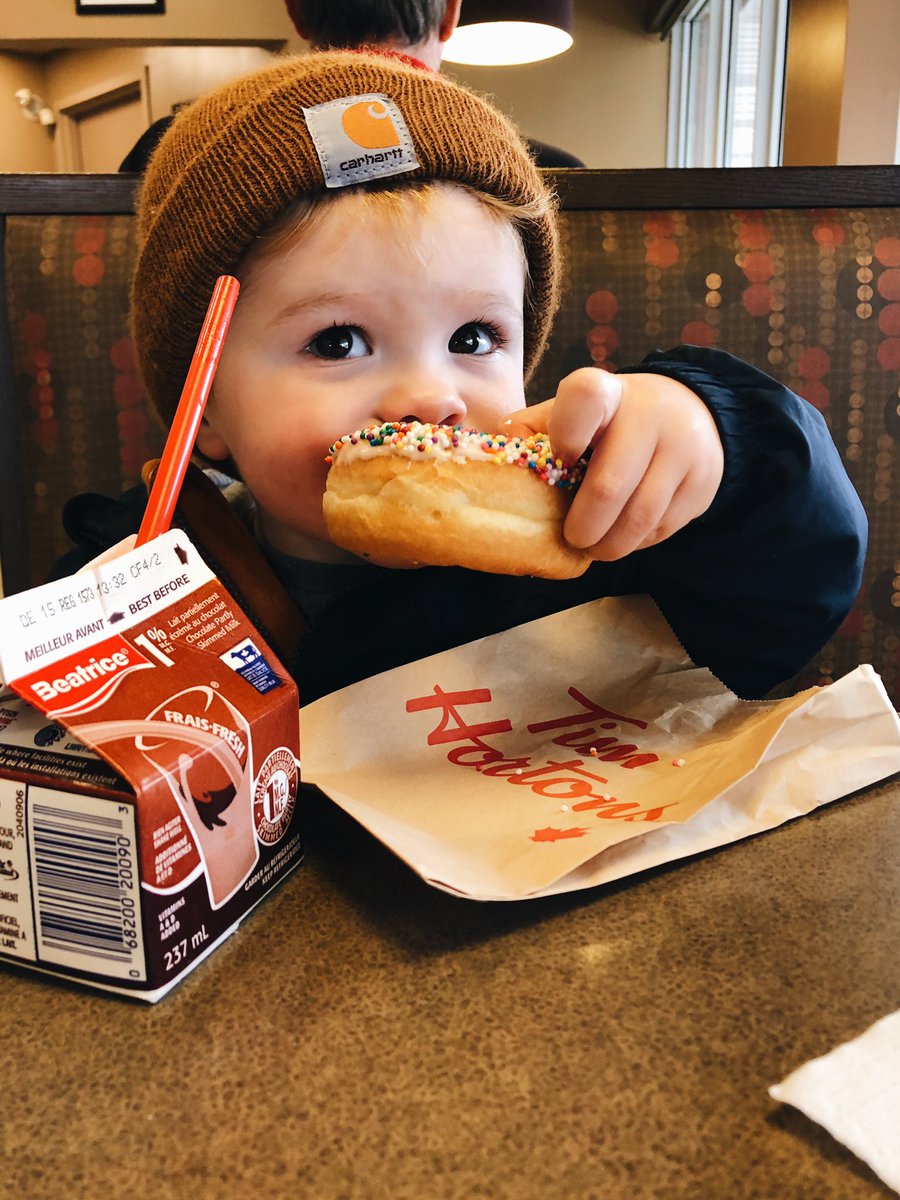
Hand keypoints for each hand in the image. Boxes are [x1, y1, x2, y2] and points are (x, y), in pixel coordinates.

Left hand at [504, 367, 723, 560]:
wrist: (689, 414)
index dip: (565, 434)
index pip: (584, 397)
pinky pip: (663, 528)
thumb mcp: (571, 414)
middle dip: (584, 526)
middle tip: (573, 540)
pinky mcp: (703, 481)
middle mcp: (650, 414)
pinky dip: (639, 541)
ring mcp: (683, 448)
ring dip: (611, 545)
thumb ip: (532, 434)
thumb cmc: (608, 423)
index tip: (561, 459)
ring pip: (640, 516)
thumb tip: (488, 464)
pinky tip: (626, 536)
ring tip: (596, 549)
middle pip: (609, 485)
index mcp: (605, 392)